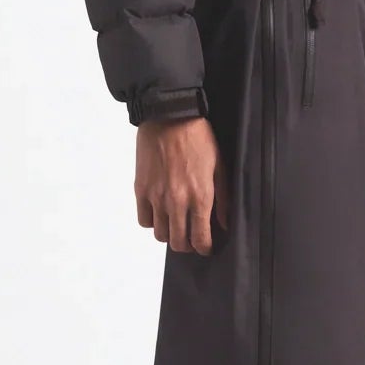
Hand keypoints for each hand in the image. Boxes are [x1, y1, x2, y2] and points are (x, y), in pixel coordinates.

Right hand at [135, 116, 226, 253]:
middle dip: (187, 245)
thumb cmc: (198, 137)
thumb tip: (224, 224)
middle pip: (178, 243)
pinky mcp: (140, 189)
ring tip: (176, 224)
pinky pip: (144, 219)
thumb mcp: (220, 166)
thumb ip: (223, 199)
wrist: (169, 116)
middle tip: (192, 237)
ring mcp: (156, 197)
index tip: (206, 246)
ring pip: (160, 234)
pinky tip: (160, 212)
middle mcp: (177, 202)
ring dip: (170, 234)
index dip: (204, 248)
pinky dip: (152, 221)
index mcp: (200, 197)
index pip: (200, 239)